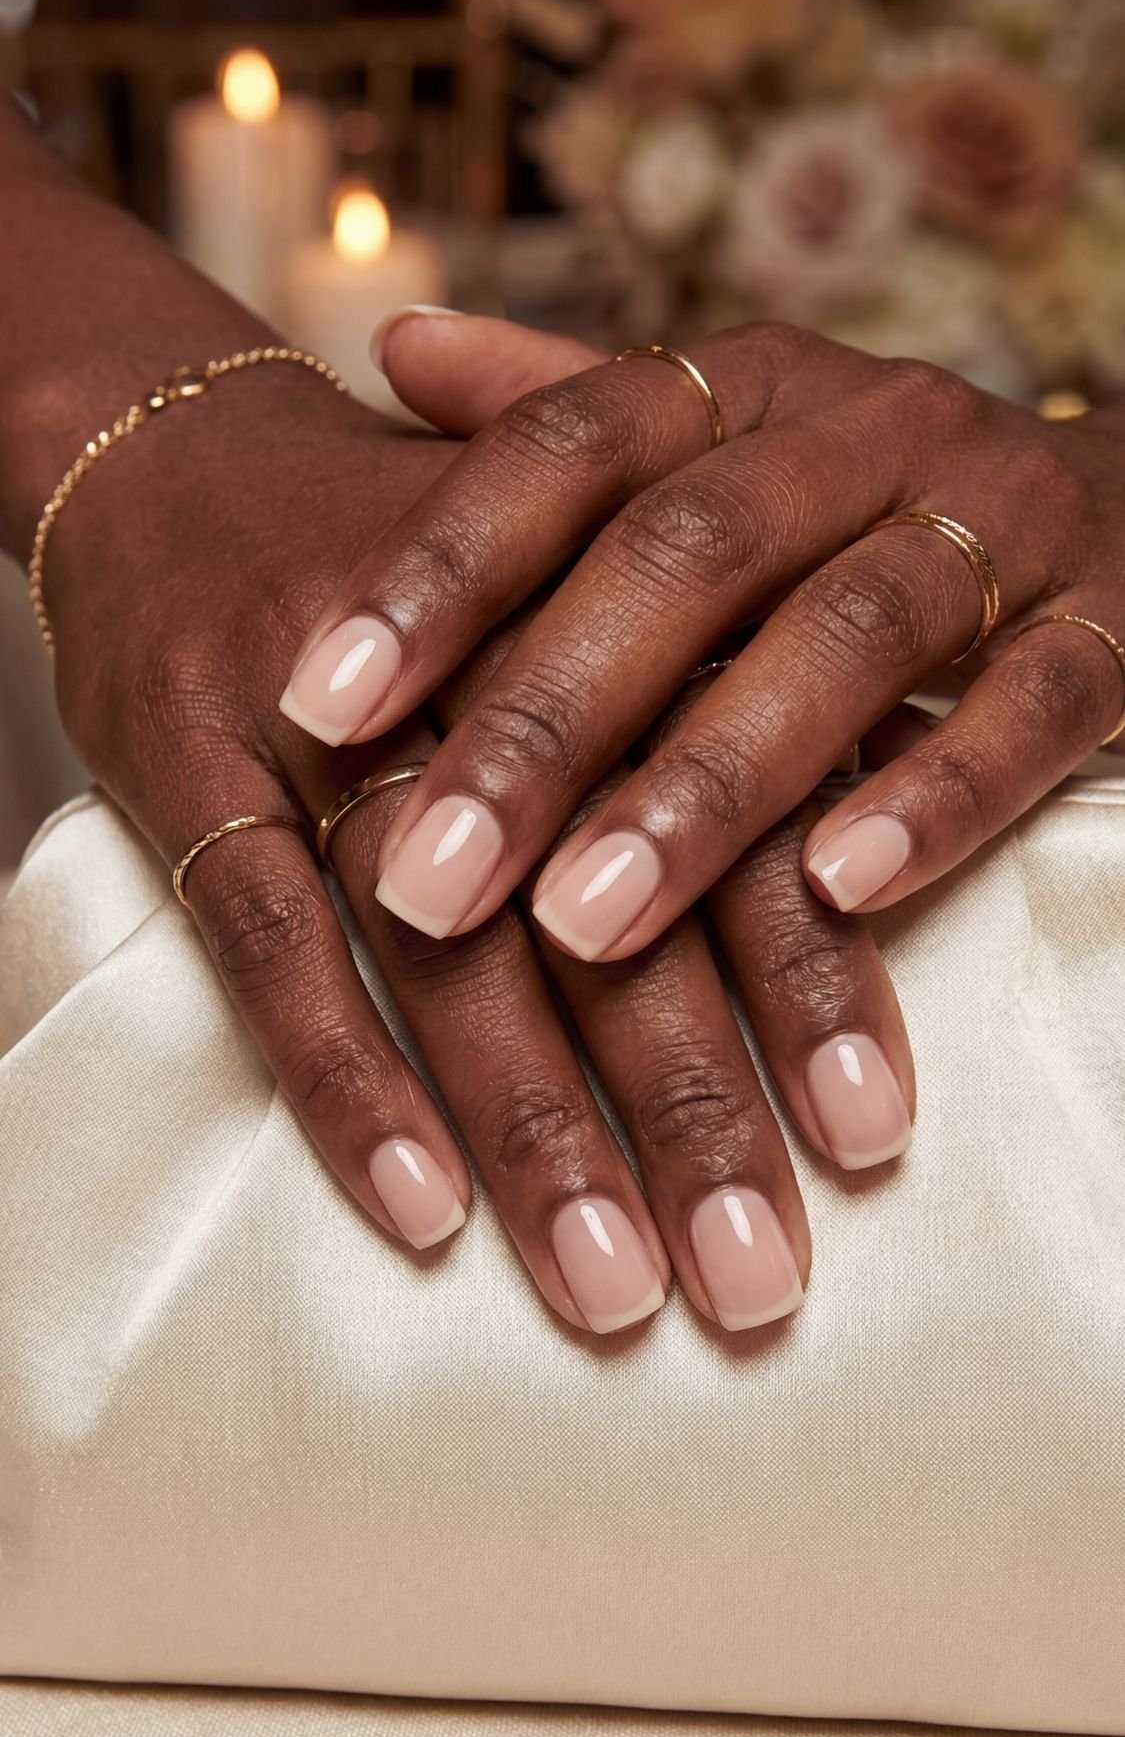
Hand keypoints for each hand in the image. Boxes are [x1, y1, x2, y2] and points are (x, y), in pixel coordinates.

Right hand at [37, 341, 891, 1339]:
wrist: (177, 450)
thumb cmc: (428, 558)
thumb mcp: (583, 580)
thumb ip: (718, 698)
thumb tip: (882, 862)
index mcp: (610, 605)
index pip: (737, 811)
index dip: (808, 973)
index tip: (874, 1134)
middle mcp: (483, 654)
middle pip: (607, 901)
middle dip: (690, 1099)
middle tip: (757, 1277)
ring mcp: (326, 709)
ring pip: (444, 942)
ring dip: (534, 1123)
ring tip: (611, 1286)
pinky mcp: (189, 755)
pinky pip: (266, 939)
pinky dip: (344, 1075)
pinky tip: (419, 1206)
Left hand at [281, 314, 1124, 962]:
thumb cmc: (863, 507)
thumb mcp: (721, 447)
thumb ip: (567, 413)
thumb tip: (394, 342)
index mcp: (752, 386)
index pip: (572, 443)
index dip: (441, 566)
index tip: (316, 701)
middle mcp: (871, 429)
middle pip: (689, 554)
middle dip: (547, 722)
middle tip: (422, 882)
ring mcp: (1007, 521)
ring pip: (852, 636)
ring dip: (713, 784)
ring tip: (585, 923)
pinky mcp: (1120, 627)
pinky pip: (1036, 705)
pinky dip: (938, 795)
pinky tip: (836, 893)